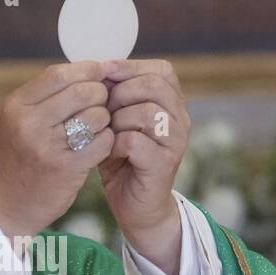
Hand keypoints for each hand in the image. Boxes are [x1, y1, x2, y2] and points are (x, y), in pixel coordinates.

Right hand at [0, 61, 114, 241]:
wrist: (5, 206)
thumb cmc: (18, 160)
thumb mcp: (18, 121)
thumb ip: (46, 96)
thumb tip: (88, 72)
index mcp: (16, 106)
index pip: (58, 73)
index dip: (86, 69)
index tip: (100, 72)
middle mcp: (29, 123)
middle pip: (82, 90)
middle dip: (100, 94)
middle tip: (100, 104)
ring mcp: (47, 146)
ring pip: (96, 115)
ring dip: (104, 119)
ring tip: (96, 128)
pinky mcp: (66, 168)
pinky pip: (102, 142)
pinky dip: (106, 141)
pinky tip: (98, 146)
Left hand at [98, 58, 190, 274]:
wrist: (136, 207)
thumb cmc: (123, 161)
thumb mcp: (117, 122)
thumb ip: (113, 96)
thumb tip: (96, 67)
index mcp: (172, 104)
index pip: (161, 70)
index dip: (129, 67)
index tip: (103, 74)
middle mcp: (180, 119)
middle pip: (154, 86)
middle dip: (120, 94)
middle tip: (102, 110)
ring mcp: (175, 142)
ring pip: (146, 111)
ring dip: (116, 120)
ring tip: (105, 134)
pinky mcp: (164, 164)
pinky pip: (135, 140)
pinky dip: (115, 144)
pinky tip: (108, 153)